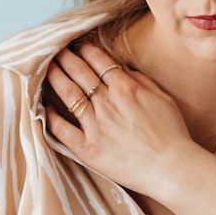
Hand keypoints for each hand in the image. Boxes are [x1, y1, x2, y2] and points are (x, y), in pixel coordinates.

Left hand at [42, 41, 198, 199]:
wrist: (172, 168)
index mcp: (126, 88)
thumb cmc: (172, 134)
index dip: (85, 50)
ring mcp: (95, 125)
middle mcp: (107, 102)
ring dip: (55, 78)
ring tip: (45, 69)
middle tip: (53, 49)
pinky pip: (62, 129)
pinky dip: (50, 117)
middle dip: (65, 58)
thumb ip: (142, 81)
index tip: (76, 45)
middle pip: (79, 72)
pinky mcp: (87, 148)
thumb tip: (124, 69)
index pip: (98, 61)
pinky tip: (43, 108)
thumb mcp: (163, 99)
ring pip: (68, 94)